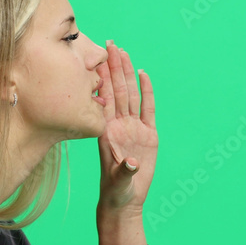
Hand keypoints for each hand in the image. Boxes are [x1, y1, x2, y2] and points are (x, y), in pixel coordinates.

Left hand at [96, 40, 157, 213]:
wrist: (125, 199)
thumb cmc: (116, 190)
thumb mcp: (118, 181)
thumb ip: (124, 171)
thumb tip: (131, 164)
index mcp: (106, 131)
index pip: (104, 99)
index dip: (101, 78)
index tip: (97, 57)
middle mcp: (118, 125)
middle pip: (117, 90)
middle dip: (113, 68)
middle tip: (110, 44)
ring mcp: (133, 128)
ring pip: (130, 95)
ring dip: (127, 74)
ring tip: (123, 53)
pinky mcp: (148, 134)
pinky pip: (148, 108)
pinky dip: (146, 91)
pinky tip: (144, 74)